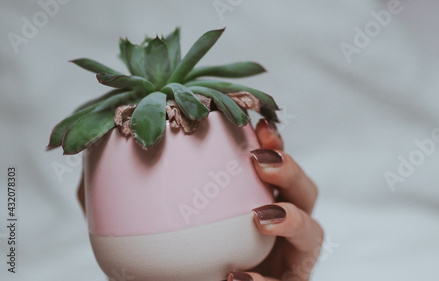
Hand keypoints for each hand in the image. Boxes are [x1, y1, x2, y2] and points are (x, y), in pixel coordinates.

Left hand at [76, 119, 323, 280]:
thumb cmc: (162, 267)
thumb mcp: (135, 230)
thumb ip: (116, 199)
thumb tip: (89, 160)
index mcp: (250, 202)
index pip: (269, 167)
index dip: (270, 142)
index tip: (254, 123)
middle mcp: (275, 227)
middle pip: (303, 191)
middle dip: (291, 170)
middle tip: (261, 161)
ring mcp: (285, 259)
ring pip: (313, 233)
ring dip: (296, 220)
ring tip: (262, 217)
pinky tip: (234, 278)